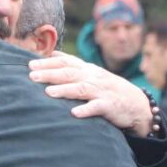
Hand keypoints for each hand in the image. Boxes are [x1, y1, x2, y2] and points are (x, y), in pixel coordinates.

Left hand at [28, 52, 153, 136]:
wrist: (137, 104)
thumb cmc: (108, 89)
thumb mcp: (91, 73)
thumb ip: (73, 65)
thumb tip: (51, 53)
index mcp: (87, 70)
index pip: (66, 62)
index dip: (48, 62)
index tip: (30, 63)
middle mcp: (94, 78)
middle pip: (70, 73)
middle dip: (50, 74)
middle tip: (32, 76)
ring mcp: (102, 91)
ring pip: (82, 88)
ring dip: (65, 90)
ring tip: (48, 92)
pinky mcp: (110, 106)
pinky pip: (98, 107)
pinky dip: (86, 110)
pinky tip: (74, 113)